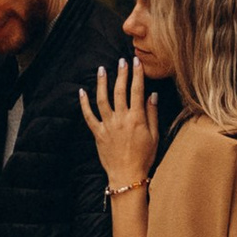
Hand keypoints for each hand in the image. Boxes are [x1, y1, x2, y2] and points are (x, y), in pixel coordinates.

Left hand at [79, 56, 158, 191]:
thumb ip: (152, 114)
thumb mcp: (154, 136)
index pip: (137, 91)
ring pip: (102, 99)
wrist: (127, 175)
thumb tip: (152, 95)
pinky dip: (84, 104)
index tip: (136, 62)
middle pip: (120, 91)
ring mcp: (108, 125)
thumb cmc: (144, 157)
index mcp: (137, 119)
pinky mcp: (97, 133)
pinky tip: (82, 92)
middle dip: (121, 74)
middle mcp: (121, 119)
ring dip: (102, 83)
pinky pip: (88, 116)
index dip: (137, 74)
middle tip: (121, 61)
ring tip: (102, 69)